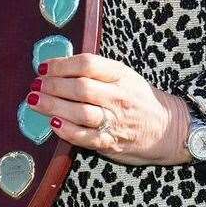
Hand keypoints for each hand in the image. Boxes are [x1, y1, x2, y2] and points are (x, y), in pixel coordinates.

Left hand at [30, 53, 189, 166]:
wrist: (170, 129)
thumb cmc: (140, 99)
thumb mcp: (125, 76)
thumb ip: (98, 71)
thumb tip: (59, 67)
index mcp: (121, 75)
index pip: (88, 64)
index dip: (61, 64)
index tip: (43, 67)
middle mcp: (119, 96)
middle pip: (80, 88)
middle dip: (52, 86)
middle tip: (35, 85)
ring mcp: (116, 120)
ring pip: (80, 112)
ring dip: (53, 106)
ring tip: (34, 102)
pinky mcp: (112, 142)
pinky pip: (85, 137)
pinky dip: (66, 130)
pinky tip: (53, 123)